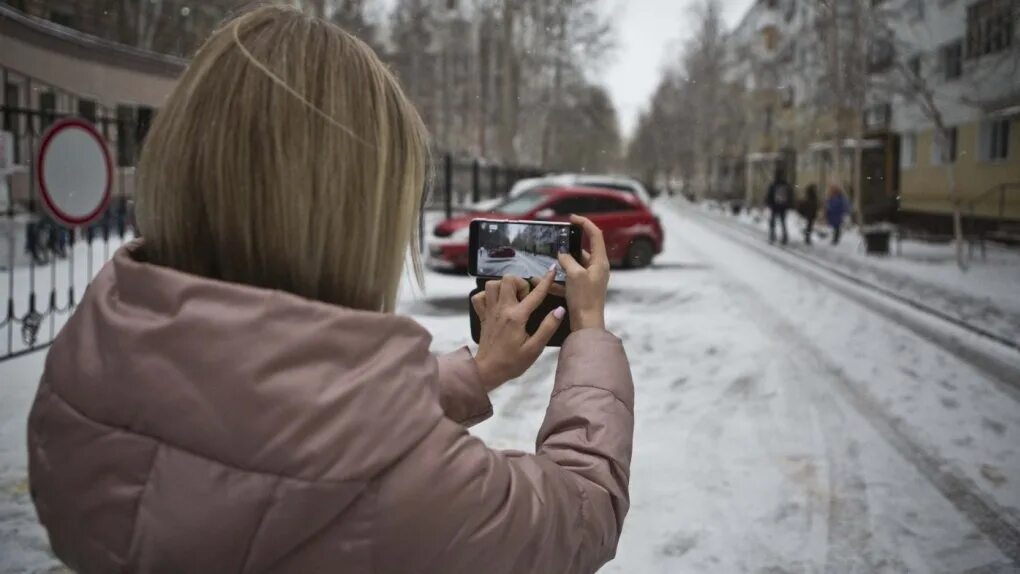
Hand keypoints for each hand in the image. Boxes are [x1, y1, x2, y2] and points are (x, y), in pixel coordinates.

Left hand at [471, 270, 564, 391]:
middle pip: (508, 280)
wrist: (487, 371)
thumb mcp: (535, 348)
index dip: (546, 280)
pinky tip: (496, 303)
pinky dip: (487, 295)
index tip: (552, 270)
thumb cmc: (513, 362)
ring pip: (492, 284)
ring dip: (503, 286)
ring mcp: (489, 311)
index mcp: (517, 317)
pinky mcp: (482, 316)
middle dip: (520, 283)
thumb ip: (547, 328)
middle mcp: (501, 309)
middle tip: (526, 297)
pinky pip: (479, 297)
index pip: (534, 294)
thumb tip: (559, 310)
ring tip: (512, 298)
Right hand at [557, 214, 609, 331]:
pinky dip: (557, 280)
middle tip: (555, 242)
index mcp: (600, 262)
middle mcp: (597, 269)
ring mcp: (589, 280)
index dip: (585, 223)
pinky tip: (542, 280)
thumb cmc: (584, 298)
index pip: (595, 235)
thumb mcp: (574, 275)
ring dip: (560, 264)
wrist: (586, 325)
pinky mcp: (581, 290)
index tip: (572, 219)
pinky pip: (568, 280)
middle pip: (584, 250)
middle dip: (568, 246)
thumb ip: (567, 260)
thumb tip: (562, 254)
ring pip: (574, 265)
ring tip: (546, 260)